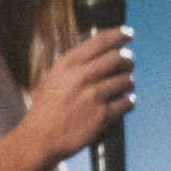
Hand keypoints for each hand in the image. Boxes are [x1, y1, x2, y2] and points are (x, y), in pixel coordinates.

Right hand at [23, 27, 135, 162]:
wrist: (40, 137)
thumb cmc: (45, 109)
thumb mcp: (51, 78)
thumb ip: (72, 66)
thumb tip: (94, 53)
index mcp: (68, 63)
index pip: (101, 41)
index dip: (119, 35)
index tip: (128, 33)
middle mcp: (82, 75)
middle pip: (119, 57)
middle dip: (128, 59)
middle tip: (129, 62)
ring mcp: (94, 95)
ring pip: (127, 79)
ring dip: (129, 82)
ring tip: (125, 85)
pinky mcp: (103, 114)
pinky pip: (127, 102)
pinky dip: (129, 101)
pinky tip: (125, 102)